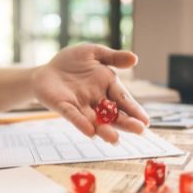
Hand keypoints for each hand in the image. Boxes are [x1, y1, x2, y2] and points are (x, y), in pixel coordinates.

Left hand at [32, 44, 149, 142]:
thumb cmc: (71, 62)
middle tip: (140, 131)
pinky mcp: (64, 107)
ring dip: (105, 130)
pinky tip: (90, 132)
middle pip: (114, 115)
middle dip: (126, 123)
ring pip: (95, 120)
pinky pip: (74, 117)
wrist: (46, 70)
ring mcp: (81, 106)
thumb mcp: (94, 53)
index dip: (135, 110)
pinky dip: (81, 123)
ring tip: (115, 139)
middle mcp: (97, 101)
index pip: (124, 99)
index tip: (146, 121)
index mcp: (107, 87)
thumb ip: (113, 57)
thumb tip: (135, 58)